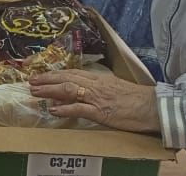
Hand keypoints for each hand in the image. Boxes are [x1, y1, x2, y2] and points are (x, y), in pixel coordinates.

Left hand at [29, 69, 160, 133]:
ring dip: (50, 90)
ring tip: (36, 92)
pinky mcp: (101, 112)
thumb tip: (87, 88)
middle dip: (47, 79)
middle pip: (67, 78)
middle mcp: (96, 85)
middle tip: (31, 81)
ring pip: (69, 89)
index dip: (55, 73)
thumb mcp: (116, 87)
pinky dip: (64, 108)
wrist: (153, 107)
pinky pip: (79, 108)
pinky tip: (53, 110)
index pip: (73, 72)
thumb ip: (101, 87)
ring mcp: (97, 98)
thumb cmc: (137, 99)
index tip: (41, 74)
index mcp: (100, 79)